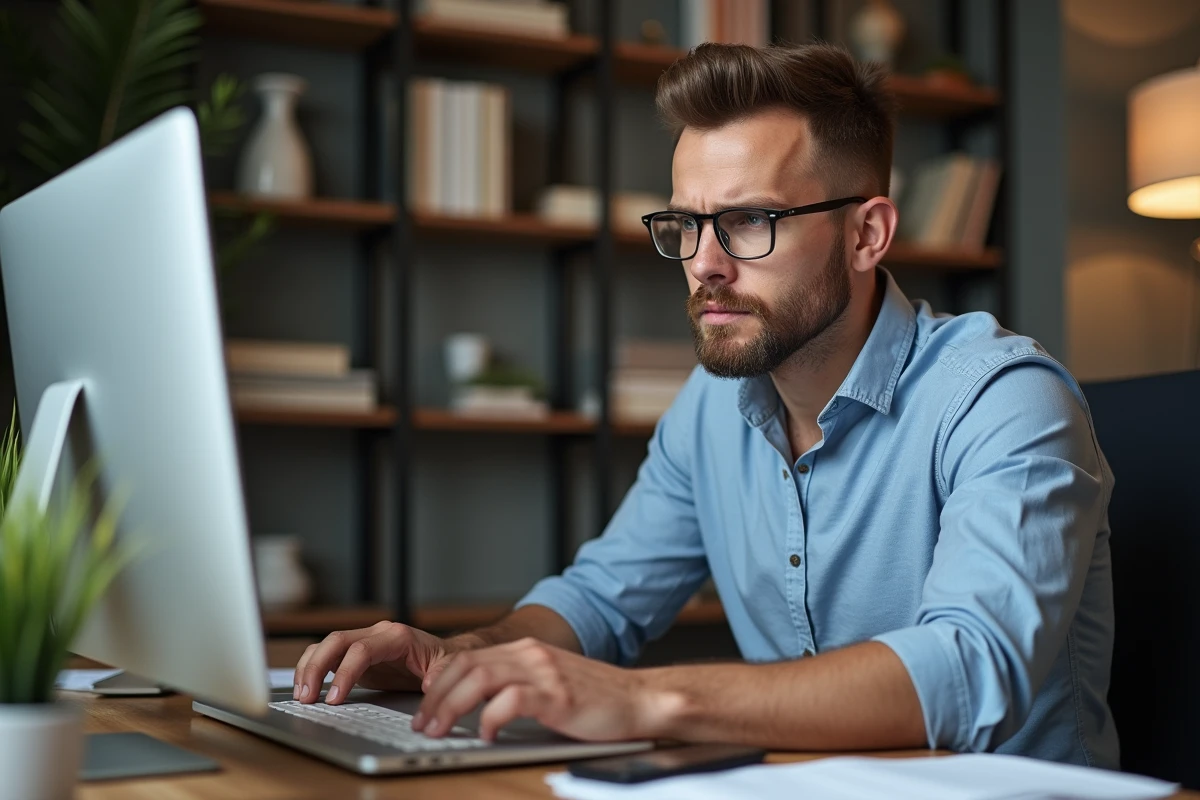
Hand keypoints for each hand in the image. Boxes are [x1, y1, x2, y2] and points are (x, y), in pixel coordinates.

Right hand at [293, 621, 469, 703]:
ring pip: (327, 645)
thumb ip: (439, 674)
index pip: (362, 649)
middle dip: (317, 667)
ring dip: (309, 668)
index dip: (345, 672)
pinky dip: (313, 669)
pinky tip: (306, 687)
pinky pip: (328, 655)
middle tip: (307, 696)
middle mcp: (376, 634)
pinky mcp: (355, 654)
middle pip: (336, 641)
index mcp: (397, 636)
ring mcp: (363, 642)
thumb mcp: (447, 667)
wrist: (441, 654)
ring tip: (302, 695)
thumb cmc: (442, 659)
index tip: (335, 698)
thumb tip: (429, 684)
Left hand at [412, 637, 670, 741]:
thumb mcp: (549, 680)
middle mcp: (531, 654)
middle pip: (466, 666)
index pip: (468, 657)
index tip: (424, 705)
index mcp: (526, 650)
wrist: (639, 699)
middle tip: (422, 723)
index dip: (440, 681)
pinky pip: (511, 701)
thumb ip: (516, 682)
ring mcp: (544, 673)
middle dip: (436, 696)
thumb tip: (474, 703)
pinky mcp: (557, 696)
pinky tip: (486, 735)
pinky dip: (490, 718)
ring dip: (451, 706)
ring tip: (440, 730)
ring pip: (480, 679)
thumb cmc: (595, 698)